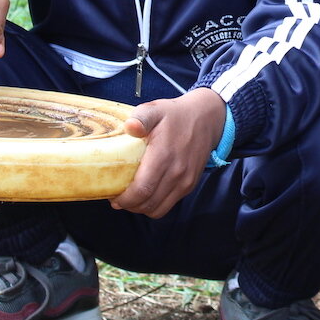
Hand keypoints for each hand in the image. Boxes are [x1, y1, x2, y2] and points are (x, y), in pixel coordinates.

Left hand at [112, 88, 226, 218]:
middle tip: (118, 198)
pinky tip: (147, 194)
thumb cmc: (175, 115)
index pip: (142, 189)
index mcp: (164, 156)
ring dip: (142, 208)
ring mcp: (185, 181)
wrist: (206, 118)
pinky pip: (169, 205)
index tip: (113, 196)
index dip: (125, 199)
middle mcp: (177, 172)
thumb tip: (130, 127)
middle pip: (148, 203)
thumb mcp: (155, 110)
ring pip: (158, 209)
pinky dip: (155, 205)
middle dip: (129, 205)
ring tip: (132, 198)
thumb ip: (141, 117)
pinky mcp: (190, 185)